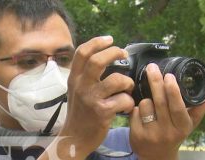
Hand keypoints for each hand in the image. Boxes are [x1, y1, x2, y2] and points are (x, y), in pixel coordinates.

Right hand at [40, 36, 134, 158]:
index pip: (82, 52)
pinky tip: (125, 107)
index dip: (97, 41)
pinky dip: (129, 102)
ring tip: (127, 88)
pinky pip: (124, 100)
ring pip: (117, 80)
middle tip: (124, 54)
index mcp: (74, 78)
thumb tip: (105, 57)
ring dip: (128, 82)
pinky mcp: (102, 112)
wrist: (75, 137)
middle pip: (98, 61)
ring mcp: (91, 98)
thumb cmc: (80, 112)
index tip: (110, 39)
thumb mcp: (76, 89)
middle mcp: (81, 86)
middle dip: (115, 52)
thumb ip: (86, 75)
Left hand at [129, 63, 204, 159]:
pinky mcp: (137, 135)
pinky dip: (136, 109)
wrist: (157, 155)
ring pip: (145, 105)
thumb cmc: (175, 133)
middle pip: (160, 102)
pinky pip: (134, 112)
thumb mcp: (190, 122)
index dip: (173, 91)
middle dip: (155, 82)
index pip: (177, 107)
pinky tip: (140, 113)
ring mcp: (151, 134)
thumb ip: (201, 104)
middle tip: (152, 67)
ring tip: (150, 103)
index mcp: (182, 126)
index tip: (169, 75)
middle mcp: (168, 131)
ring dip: (145, 99)